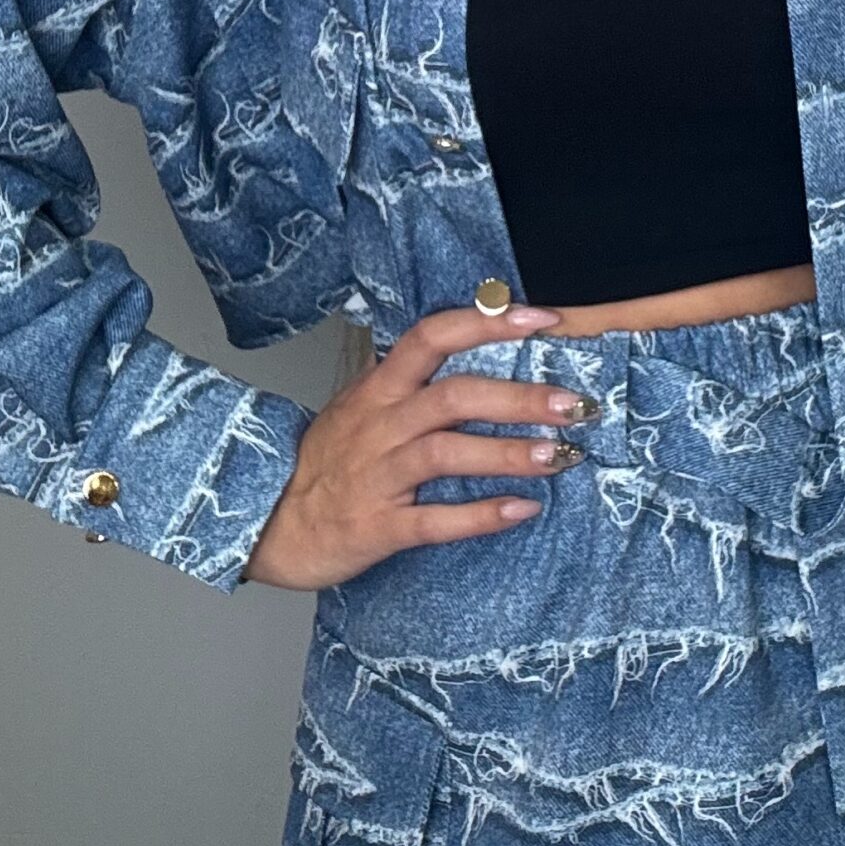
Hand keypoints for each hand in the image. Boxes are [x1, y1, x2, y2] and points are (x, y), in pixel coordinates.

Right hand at [241, 296, 587, 590]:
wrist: (272, 524)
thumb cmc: (329, 463)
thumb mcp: (363, 407)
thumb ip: (412, 381)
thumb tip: (480, 346)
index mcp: (378, 389)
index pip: (432, 337)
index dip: (487, 322)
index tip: (543, 318)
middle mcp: (378, 426)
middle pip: (452, 396)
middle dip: (517, 397)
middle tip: (572, 403)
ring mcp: (376, 476)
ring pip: (445, 453)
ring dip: (507, 453)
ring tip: (559, 456)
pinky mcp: (377, 527)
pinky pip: (432, 522)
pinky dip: (480, 516)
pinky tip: (522, 510)